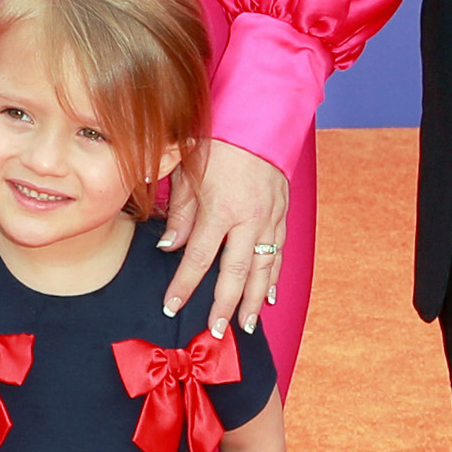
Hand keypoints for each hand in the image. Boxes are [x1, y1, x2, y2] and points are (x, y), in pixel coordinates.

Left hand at [157, 139, 290, 335]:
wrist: (259, 119)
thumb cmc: (218, 142)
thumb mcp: (189, 172)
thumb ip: (180, 213)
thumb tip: (169, 248)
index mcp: (221, 209)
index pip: (198, 258)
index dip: (184, 286)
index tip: (172, 306)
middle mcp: (249, 220)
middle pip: (235, 274)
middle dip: (224, 306)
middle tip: (215, 332)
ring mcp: (270, 220)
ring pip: (263, 270)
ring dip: (254, 301)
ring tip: (245, 326)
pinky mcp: (282, 215)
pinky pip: (278, 254)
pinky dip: (273, 278)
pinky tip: (269, 296)